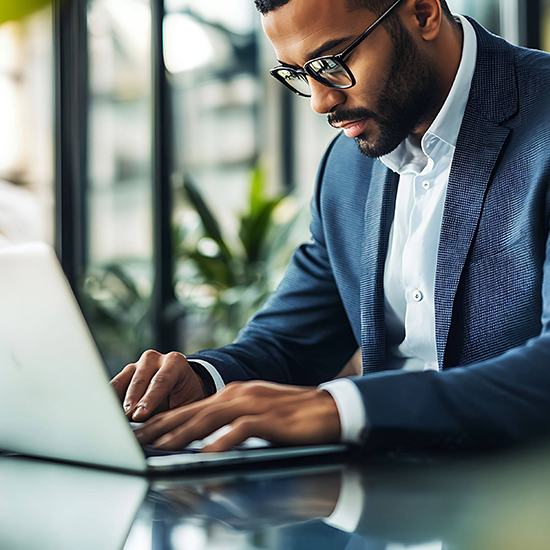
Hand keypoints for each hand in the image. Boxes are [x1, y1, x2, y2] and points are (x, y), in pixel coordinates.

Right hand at [110, 350, 205, 420]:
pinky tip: (108, 415)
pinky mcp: (126, 373)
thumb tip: (158, 430)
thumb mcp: (187, 404)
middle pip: (140, 381)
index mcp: (175, 362)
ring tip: (114, 420)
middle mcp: (155, 359)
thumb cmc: (187, 397)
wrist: (183, 388)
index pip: (161, 381)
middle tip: (125, 420)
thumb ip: (174, 413)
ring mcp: (138, 365)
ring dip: (117, 402)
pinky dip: (110, 401)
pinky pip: (114, 387)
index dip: (149, 399)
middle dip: (131, 403)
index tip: (139, 416)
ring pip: (123, 383)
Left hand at [134, 381, 340, 451]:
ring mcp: (255, 404)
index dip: (166, 419)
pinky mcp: (270, 418)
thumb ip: (231, 422)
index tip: (143, 431)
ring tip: (162, 448)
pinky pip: (241, 430)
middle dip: (164, 425)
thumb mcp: (257, 415)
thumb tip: (206, 439)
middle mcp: (240, 394)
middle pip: (194, 410)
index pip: (193, 407)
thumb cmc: (293, 416)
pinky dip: (222, 442)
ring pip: (211, 417)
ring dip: (184, 433)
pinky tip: (206, 454)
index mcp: (235, 393)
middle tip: (139, 439)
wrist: (329, 409)